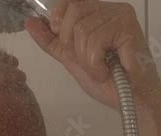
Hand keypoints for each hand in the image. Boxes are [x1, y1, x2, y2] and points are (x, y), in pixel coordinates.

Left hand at [26, 0, 160, 109]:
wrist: (131, 100)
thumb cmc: (108, 81)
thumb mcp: (72, 58)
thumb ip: (52, 40)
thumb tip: (30, 22)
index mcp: (100, 12)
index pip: (69, 2)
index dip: (60, 21)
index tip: (66, 43)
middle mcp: (112, 9)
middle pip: (73, 12)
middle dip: (73, 44)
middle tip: (89, 62)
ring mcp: (122, 16)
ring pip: (83, 30)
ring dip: (86, 60)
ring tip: (102, 70)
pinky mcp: (129, 28)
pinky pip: (96, 42)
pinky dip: (96, 64)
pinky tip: (109, 71)